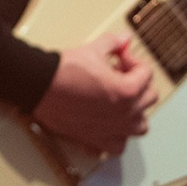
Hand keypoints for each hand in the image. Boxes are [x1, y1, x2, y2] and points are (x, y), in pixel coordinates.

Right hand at [32, 32, 157, 152]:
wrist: (37, 85)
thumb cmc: (62, 71)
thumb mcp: (91, 50)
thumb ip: (113, 43)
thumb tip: (123, 38)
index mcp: (126, 91)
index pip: (146, 74)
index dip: (132, 60)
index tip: (120, 57)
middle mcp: (123, 113)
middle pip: (148, 98)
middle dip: (137, 83)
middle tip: (119, 74)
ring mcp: (110, 129)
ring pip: (139, 126)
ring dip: (135, 113)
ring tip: (122, 101)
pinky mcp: (94, 139)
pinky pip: (116, 147)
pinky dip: (116, 138)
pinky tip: (108, 125)